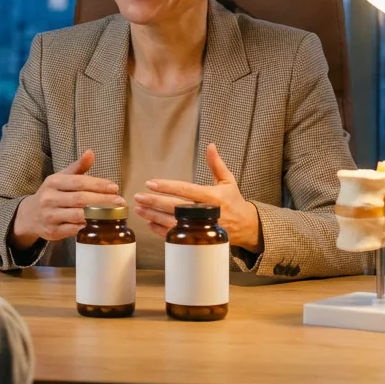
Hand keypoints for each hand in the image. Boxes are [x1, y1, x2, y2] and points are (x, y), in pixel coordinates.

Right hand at [11, 150, 123, 250]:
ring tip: (113, 213)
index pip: (79, 182)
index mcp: (53, 182)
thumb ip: (78, 167)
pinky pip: (73, 230)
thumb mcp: (61, 178)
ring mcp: (50, 216)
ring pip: (78, 215)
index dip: (98, 185)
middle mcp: (49, 198)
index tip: (114, 187)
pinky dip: (87, 227)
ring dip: (98, 215)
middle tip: (120, 201)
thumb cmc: (52, 194)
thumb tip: (90, 153)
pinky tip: (99, 225)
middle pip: (80, 199)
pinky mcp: (53, 231)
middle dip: (103, 200)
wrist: (30, 215)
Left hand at [133, 143, 260, 250]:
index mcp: (212, 197)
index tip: (150, 183)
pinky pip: (176, 235)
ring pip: (172, 223)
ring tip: (139, 209)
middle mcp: (205, 213)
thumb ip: (216, 164)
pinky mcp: (198, 238)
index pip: (185, 190)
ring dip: (153, 216)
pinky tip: (149, 223)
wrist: (246, 227)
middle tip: (138, 197)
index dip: (167, 187)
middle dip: (154, 202)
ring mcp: (200, 228)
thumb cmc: (234, 201)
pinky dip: (161, 230)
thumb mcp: (228, 181)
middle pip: (175, 207)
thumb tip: (210, 145)